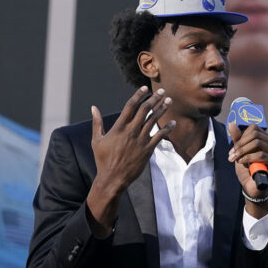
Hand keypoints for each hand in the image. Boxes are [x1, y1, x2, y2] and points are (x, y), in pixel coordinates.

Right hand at [86, 86, 174, 234]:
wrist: (112, 178)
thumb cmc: (102, 160)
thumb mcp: (97, 140)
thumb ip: (97, 123)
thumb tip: (93, 108)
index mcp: (119, 127)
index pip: (130, 106)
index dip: (138, 95)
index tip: (144, 88)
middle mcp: (131, 131)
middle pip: (145, 110)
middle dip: (155, 99)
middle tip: (162, 91)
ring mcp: (140, 140)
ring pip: (153, 120)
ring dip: (162, 109)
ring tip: (169, 101)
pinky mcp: (147, 150)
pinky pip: (159, 136)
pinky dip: (167, 128)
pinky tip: (173, 122)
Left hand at [227, 122, 267, 218]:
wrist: (252, 189)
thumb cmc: (248, 170)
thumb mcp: (240, 153)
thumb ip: (238, 139)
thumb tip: (232, 124)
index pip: (254, 129)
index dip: (241, 137)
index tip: (233, 149)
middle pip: (255, 135)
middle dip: (240, 144)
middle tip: (232, 155)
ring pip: (258, 143)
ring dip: (243, 151)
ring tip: (235, 159)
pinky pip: (261, 155)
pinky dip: (248, 158)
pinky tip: (241, 162)